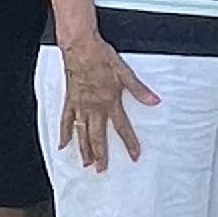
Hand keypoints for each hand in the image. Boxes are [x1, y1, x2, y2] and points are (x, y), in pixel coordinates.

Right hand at [56, 33, 161, 170]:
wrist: (80, 47)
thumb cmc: (101, 57)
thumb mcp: (124, 72)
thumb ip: (139, 90)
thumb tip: (155, 101)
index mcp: (110, 101)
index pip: (122, 128)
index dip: (129, 143)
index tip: (134, 156)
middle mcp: (94, 107)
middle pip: (98, 136)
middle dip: (101, 154)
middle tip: (102, 169)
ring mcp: (80, 106)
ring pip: (81, 133)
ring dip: (84, 149)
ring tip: (86, 164)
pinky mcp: (70, 101)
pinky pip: (66, 121)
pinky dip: (64, 134)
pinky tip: (63, 145)